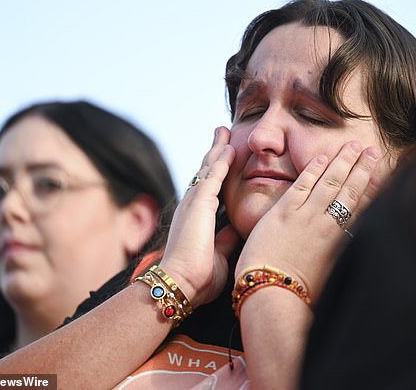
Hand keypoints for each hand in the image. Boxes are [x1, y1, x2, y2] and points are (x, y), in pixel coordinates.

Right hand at [159, 127, 239, 307]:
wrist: (181, 285)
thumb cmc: (198, 277)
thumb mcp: (219, 255)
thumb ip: (225, 240)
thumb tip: (234, 229)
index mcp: (196, 218)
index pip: (208, 189)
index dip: (216, 172)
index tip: (223, 158)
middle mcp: (192, 206)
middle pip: (205, 172)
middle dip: (214, 153)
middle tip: (221, 134)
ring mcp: (193, 203)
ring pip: (208, 169)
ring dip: (217, 150)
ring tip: (223, 132)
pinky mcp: (199, 204)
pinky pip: (213, 176)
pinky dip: (221, 161)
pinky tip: (229, 148)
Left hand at [235, 141, 386, 302]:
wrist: (272, 293)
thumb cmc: (300, 294)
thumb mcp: (331, 277)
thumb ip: (342, 258)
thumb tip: (354, 249)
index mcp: (340, 241)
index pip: (362, 207)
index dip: (372, 188)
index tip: (381, 174)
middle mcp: (327, 224)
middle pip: (350, 189)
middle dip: (362, 167)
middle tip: (372, 150)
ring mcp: (306, 215)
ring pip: (330, 181)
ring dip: (343, 161)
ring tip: (353, 146)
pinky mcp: (284, 212)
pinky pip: (303, 184)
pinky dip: (314, 169)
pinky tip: (322, 158)